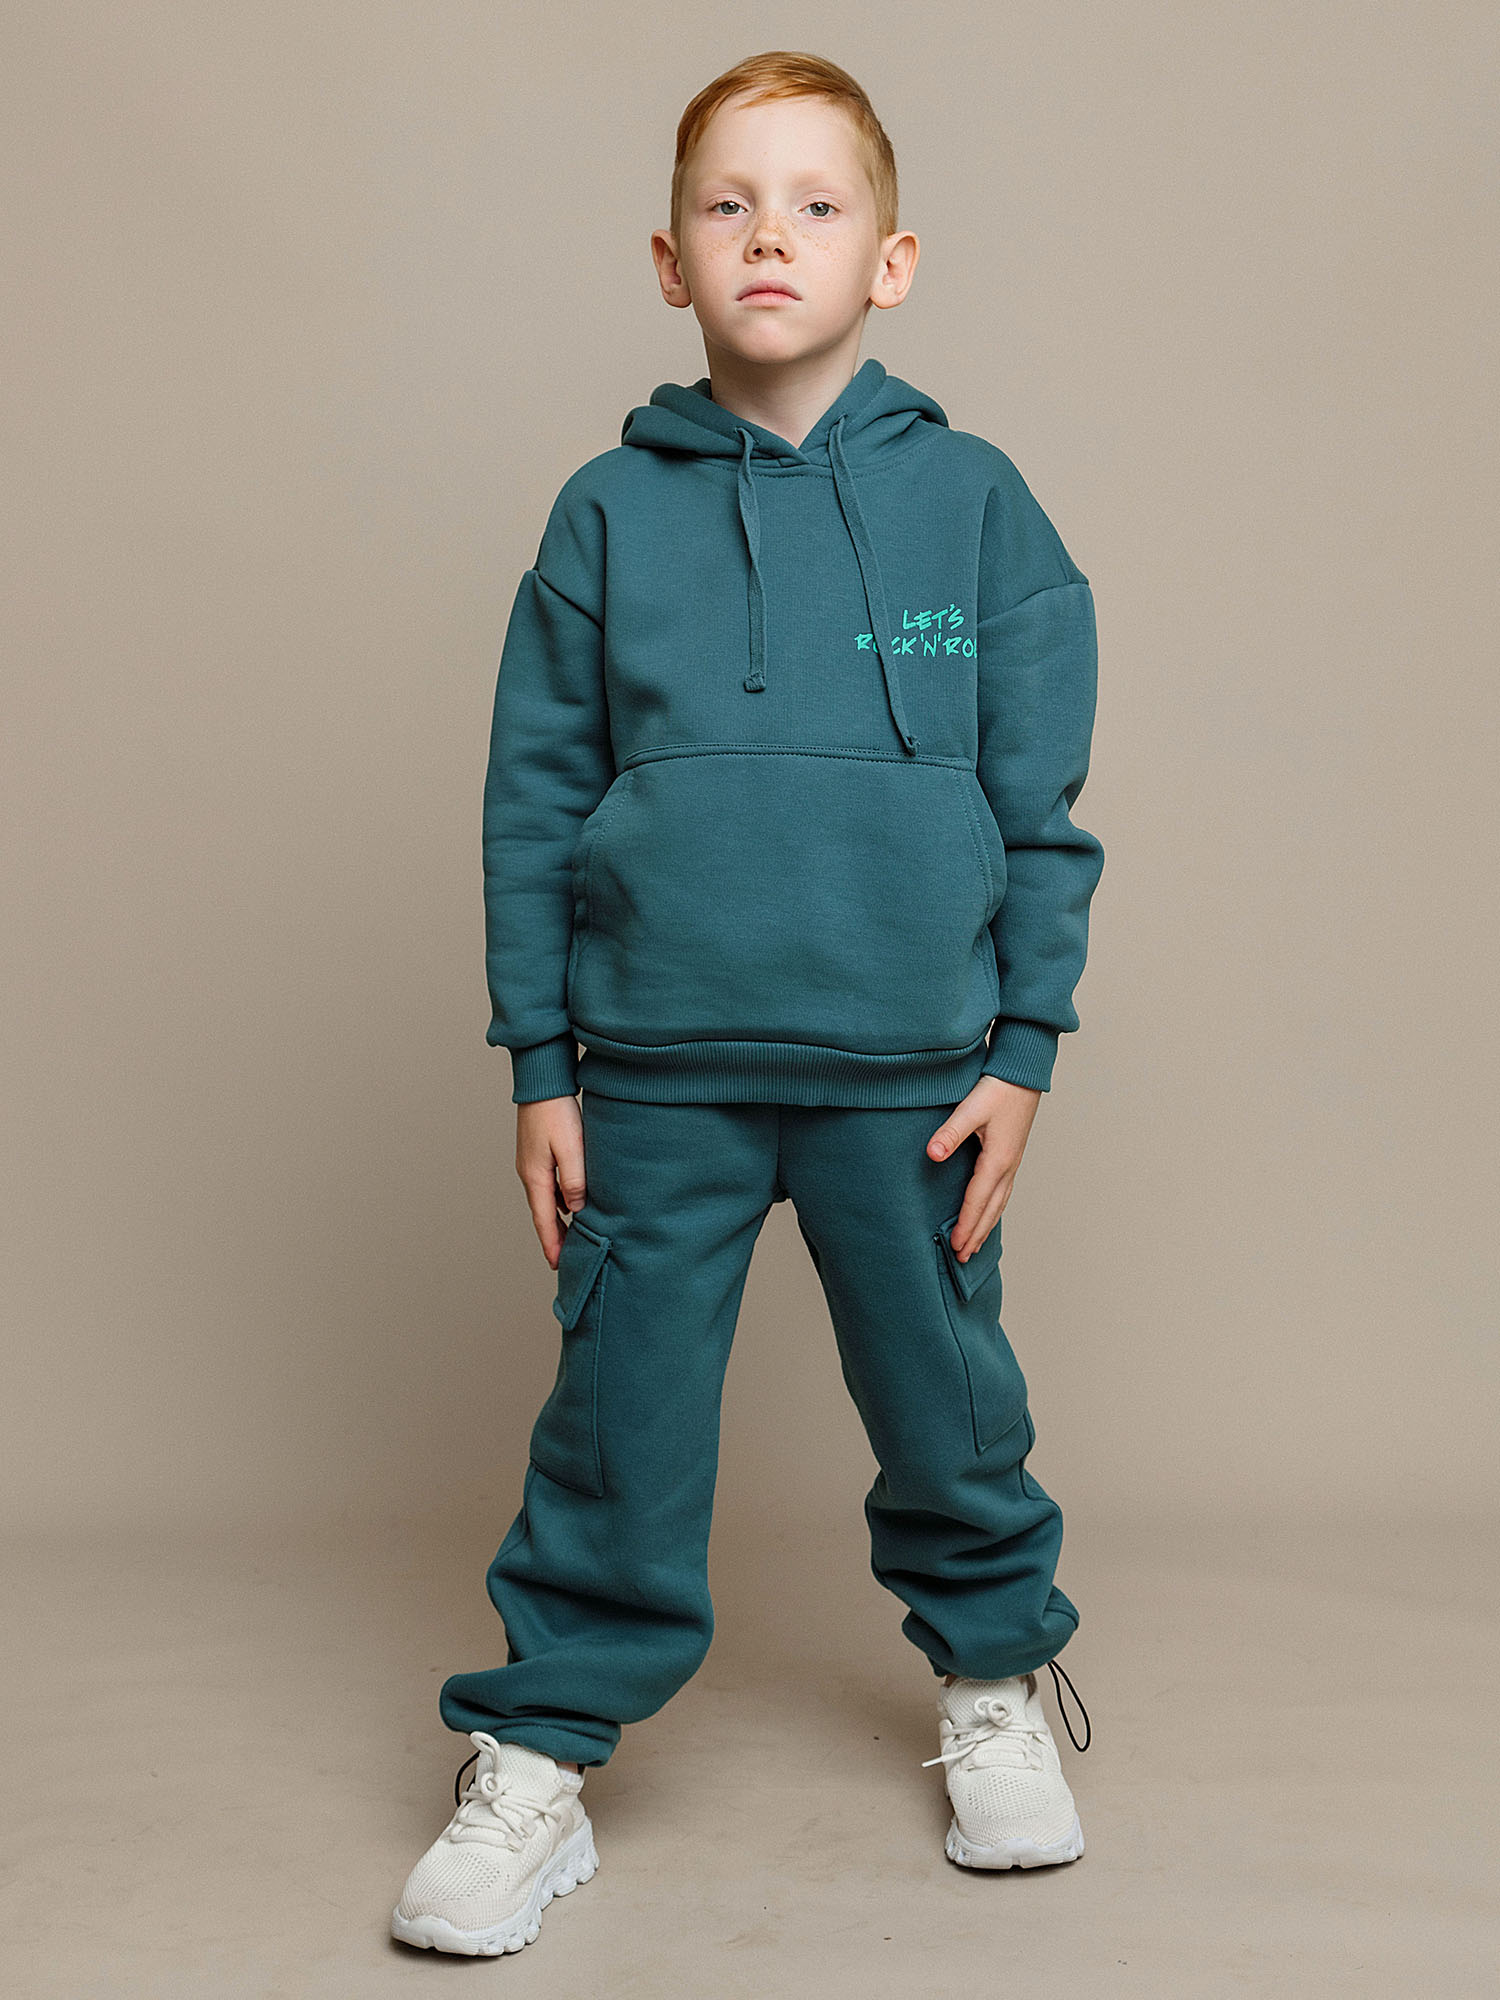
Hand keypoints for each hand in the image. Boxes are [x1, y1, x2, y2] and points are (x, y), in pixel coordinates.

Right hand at [516, 1095, 586, 1267]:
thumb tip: (576, 1208)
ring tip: (571, 1237)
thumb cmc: (557, 1112)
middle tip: (566, 1259)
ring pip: (545, 1201)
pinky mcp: (537, 1154)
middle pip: (543, 1214)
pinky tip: (571, 1203)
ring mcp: (531, 1164)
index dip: (552, 1245)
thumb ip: (574, 1180)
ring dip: (557, 1220)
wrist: (542, 1082)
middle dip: (554, 1237)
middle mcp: (530, 1174)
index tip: (558, 1266)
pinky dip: (558, 1201)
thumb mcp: (571, 1148)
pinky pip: (547, 1187)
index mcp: (536, 1177)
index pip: (545, 1220)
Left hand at [925, 1075, 1041, 1259]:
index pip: (977, 1201)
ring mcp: (1012, 1163)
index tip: (955, 1247)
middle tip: (963, 1258)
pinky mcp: (1011, 1156)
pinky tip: (988, 1213)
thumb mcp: (971, 1108)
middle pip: (991, 1210)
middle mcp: (1008, 1167)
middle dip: (976, 1235)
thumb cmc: (998, 1089)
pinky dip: (994, 1210)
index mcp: (998, 1160)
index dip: (965, 1225)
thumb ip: (950, 1132)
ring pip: (999, 1204)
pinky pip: (1003, 1192)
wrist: (1023, 1074)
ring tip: (975, 1246)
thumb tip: (933, 1154)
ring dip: (986, 1226)